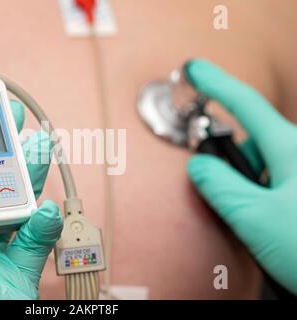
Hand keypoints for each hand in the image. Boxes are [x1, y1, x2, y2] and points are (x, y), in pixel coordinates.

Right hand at [186, 59, 296, 294]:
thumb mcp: (254, 217)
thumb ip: (218, 186)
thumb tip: (199, 167)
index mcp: (291, 149)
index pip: (245, 104)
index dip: (216, 83)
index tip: (196, 68)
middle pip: (254, 142)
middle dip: (234, 160)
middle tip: (227, 192)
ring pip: (266, 166)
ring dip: (250, 184)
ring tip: (256, 220)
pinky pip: (279, 183)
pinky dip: (265, 196)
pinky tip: (270, 224)